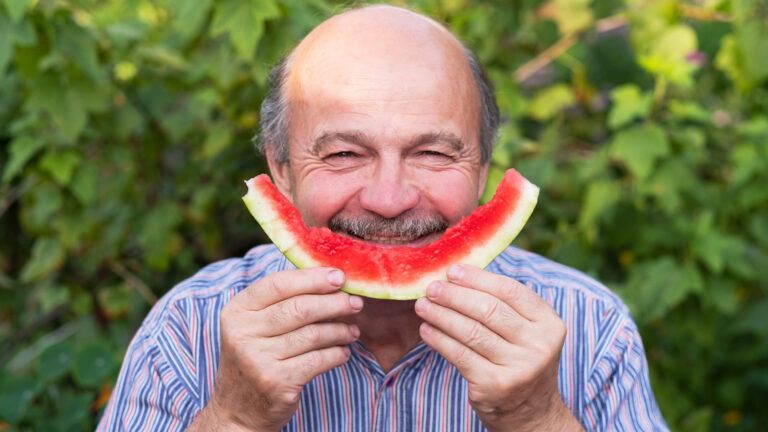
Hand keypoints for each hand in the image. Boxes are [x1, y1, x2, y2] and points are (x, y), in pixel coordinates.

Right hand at [191, 268, 362, 431]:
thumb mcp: (253, 327)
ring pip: (313, 334)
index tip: (339, 277)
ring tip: (352, 331)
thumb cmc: (255, 359)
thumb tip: (327, 277)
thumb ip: (279, 302)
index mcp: (236, 312)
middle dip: (334, 303)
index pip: (278, 284)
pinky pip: (319, 360)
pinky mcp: (277, 382)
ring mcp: (258, 360)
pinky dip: (337, 354)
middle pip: (300, 308)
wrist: (238, 412)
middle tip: (355, 303)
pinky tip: (343, 352)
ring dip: (340, 330)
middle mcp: (242, 334)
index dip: (312, 278)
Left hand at [414, 264, 580, 431]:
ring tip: (422, 306)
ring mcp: (519, 368)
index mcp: (549, 324)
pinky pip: (460, 354)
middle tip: (431, 288)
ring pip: (471, 331)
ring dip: (441, 315)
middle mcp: (539, 346)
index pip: (510, 291)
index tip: (452, 271)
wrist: (531, 413)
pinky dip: (439, 339)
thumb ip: (505, 306)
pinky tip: (426, 330)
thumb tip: (459, 275)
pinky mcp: (495, 385)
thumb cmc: (521, 361)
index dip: (478, 278)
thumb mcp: (528, 333)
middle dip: (455, 295)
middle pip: (489, 310)